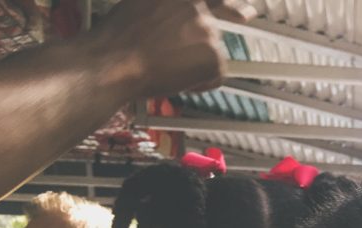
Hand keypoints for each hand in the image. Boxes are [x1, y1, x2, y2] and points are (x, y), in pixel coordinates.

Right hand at [93, 0, 254, 97]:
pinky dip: (201, 84)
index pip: (214, 0)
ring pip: (212, 53)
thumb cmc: (119, 38)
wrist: (114, 60)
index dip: (230, 6)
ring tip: (167, 67)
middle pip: (213, 27)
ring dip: (195, 63)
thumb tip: (171, 17)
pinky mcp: (214, 56)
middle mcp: (197, 7)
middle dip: (217, 30)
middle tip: (230, 24)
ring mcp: (208, 30)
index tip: (247, 9)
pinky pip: (217, 76)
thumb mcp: (141, 4)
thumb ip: (166, 7)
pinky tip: (177, 81)